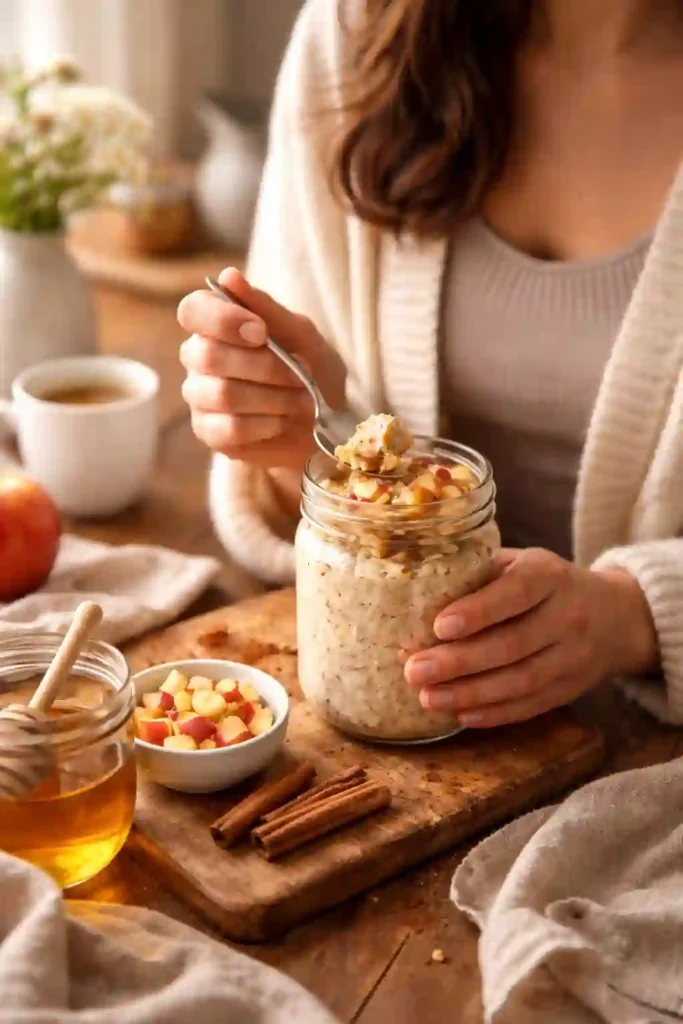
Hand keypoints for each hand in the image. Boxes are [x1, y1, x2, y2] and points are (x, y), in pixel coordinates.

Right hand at [178, 268, 346, 471]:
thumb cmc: (312, 371)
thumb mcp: (303, 336)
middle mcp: (199, 358)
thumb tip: (227, 276)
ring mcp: (200, 397)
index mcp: (216, 325)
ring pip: (222, 394)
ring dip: (273, 398)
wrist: (327, 423)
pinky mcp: (209, 432)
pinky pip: (229, 428)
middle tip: (300, 374)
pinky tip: (281, 421)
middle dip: (264, 366)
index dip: (223, 320)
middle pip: (207, 355)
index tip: (261, 332)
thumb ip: (268, 309)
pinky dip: (266, 424)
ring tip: (301, 401)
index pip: (192, 310)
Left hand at [404, 547, 657, 727]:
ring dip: (470, 694)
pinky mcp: (572, 688)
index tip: (439, 626)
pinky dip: (495, 713)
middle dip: (459, 661)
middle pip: (512, 644)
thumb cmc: (546, 584)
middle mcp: (568, 615)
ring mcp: (575, 656)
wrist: (616, 615)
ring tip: (427, 698)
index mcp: (550, 575)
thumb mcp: (522, 562)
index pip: (515, 593)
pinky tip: (461, 715)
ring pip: (520, 681)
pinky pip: (531, 705)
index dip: (478, 611)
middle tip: (414, 670)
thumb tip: (415, 591)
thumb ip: (481, 572)